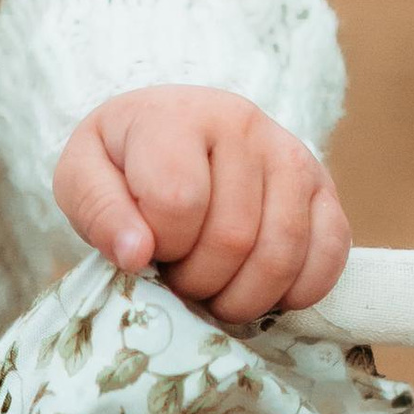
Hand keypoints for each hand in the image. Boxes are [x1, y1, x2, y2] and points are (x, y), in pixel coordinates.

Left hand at [52, 87, 348, 327]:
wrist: (172, 130)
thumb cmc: (124, 161)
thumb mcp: (83, 176)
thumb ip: (99, 213)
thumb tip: (136, 256)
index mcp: (176, 117)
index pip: (177, 203)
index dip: (160, 247)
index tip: (148, 248)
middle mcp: (242, 125)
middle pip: (232, 237)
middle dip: (197, 282)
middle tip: (178, 278)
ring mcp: (291, 154)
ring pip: (282, 252)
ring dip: (243, 296)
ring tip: (214, 289)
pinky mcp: (323, 186)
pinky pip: (330, 254)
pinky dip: (297, 291)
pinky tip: (261, 290)